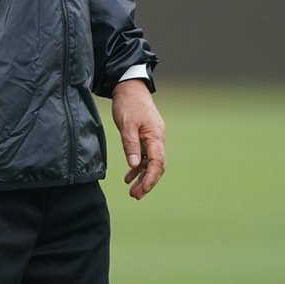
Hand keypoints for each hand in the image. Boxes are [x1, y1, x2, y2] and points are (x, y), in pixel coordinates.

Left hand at [112, 81, 164, 200]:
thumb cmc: (128, 104)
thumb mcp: (126, 124)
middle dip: (147, 182)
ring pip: (151, 162)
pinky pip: (146, 156)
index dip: (151, 178)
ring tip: (132, 192)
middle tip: (135, 196)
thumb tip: (134, 165)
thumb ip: (130, 144)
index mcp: (155, 135)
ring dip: (142, 177)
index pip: (157, 162)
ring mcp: (153, 138)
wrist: (130, 87)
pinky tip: (129, 177)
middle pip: (157, 165)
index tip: (142, 190)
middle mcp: (158, 138)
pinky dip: (138, 167)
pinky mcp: (146, 137)